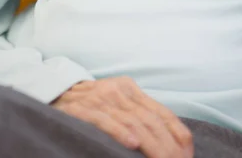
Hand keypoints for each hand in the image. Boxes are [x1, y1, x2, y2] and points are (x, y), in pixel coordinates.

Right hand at [52, 76, 193, 157]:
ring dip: (152, 144)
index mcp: (131, 90)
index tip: (188, 152)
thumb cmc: (90, 104)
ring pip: (133, 122)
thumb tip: (169, 140)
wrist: (53, 92)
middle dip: (168, 145)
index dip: (178, 133)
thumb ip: (139, 115)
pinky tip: (132, 144)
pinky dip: (120, 132)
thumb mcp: (117, 104)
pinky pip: (105, 120)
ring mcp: (101, 98)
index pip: (162, 112)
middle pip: (151, 120)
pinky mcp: (82, 108)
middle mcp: (119, 91)